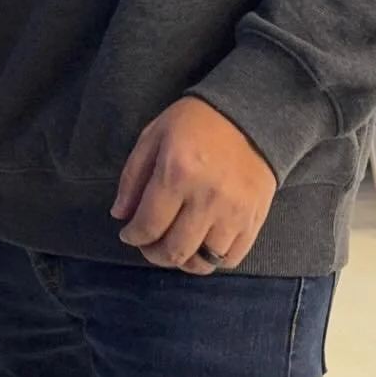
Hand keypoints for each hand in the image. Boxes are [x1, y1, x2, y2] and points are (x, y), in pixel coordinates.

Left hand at [111, 97, 275, 275]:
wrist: (250, 115)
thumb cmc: (195, 122)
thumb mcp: (153, 136)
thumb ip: (133, 177)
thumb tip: (120, 215)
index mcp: (177, 173)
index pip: (148, 225)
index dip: (133, 236)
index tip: (128, 233)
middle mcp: (207, 198)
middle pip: (174, 250)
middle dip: (153, 254)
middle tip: (148, 244)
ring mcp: (234, 212)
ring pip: (203, 261)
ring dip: (182, 261)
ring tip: (173, 247)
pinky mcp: (255, 219)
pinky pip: (231, 259)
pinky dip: (213, 261)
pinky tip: (201, 246)